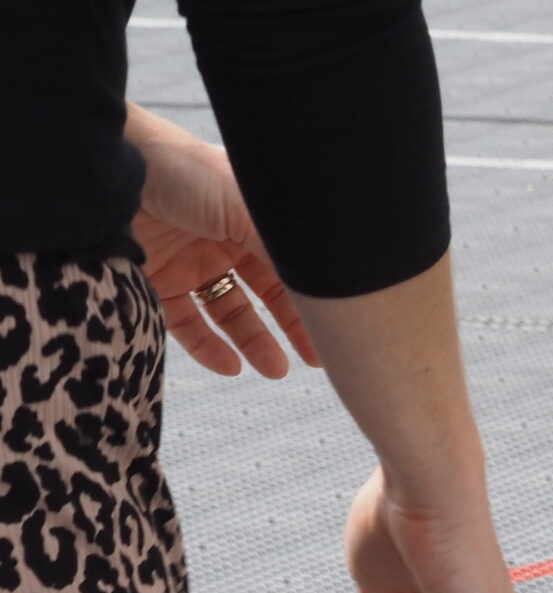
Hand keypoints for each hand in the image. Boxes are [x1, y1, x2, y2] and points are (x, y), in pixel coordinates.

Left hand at [125, 105, 314, 379]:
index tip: (336, 332)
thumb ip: (285, 250)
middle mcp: (223, 240)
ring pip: (228, 312)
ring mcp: (188, 261)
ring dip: (253, 342)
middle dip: (291, 327)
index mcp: (251, 219)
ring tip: (274, 369)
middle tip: (313, 359)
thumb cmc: (186, 172)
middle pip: (265, 294)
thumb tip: (325, 288)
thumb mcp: (248, 209)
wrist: (117, 165)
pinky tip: (230, 365)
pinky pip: (186, 323)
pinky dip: (208, 347)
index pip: (290, 268)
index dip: (312, 300)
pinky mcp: (155, 279)